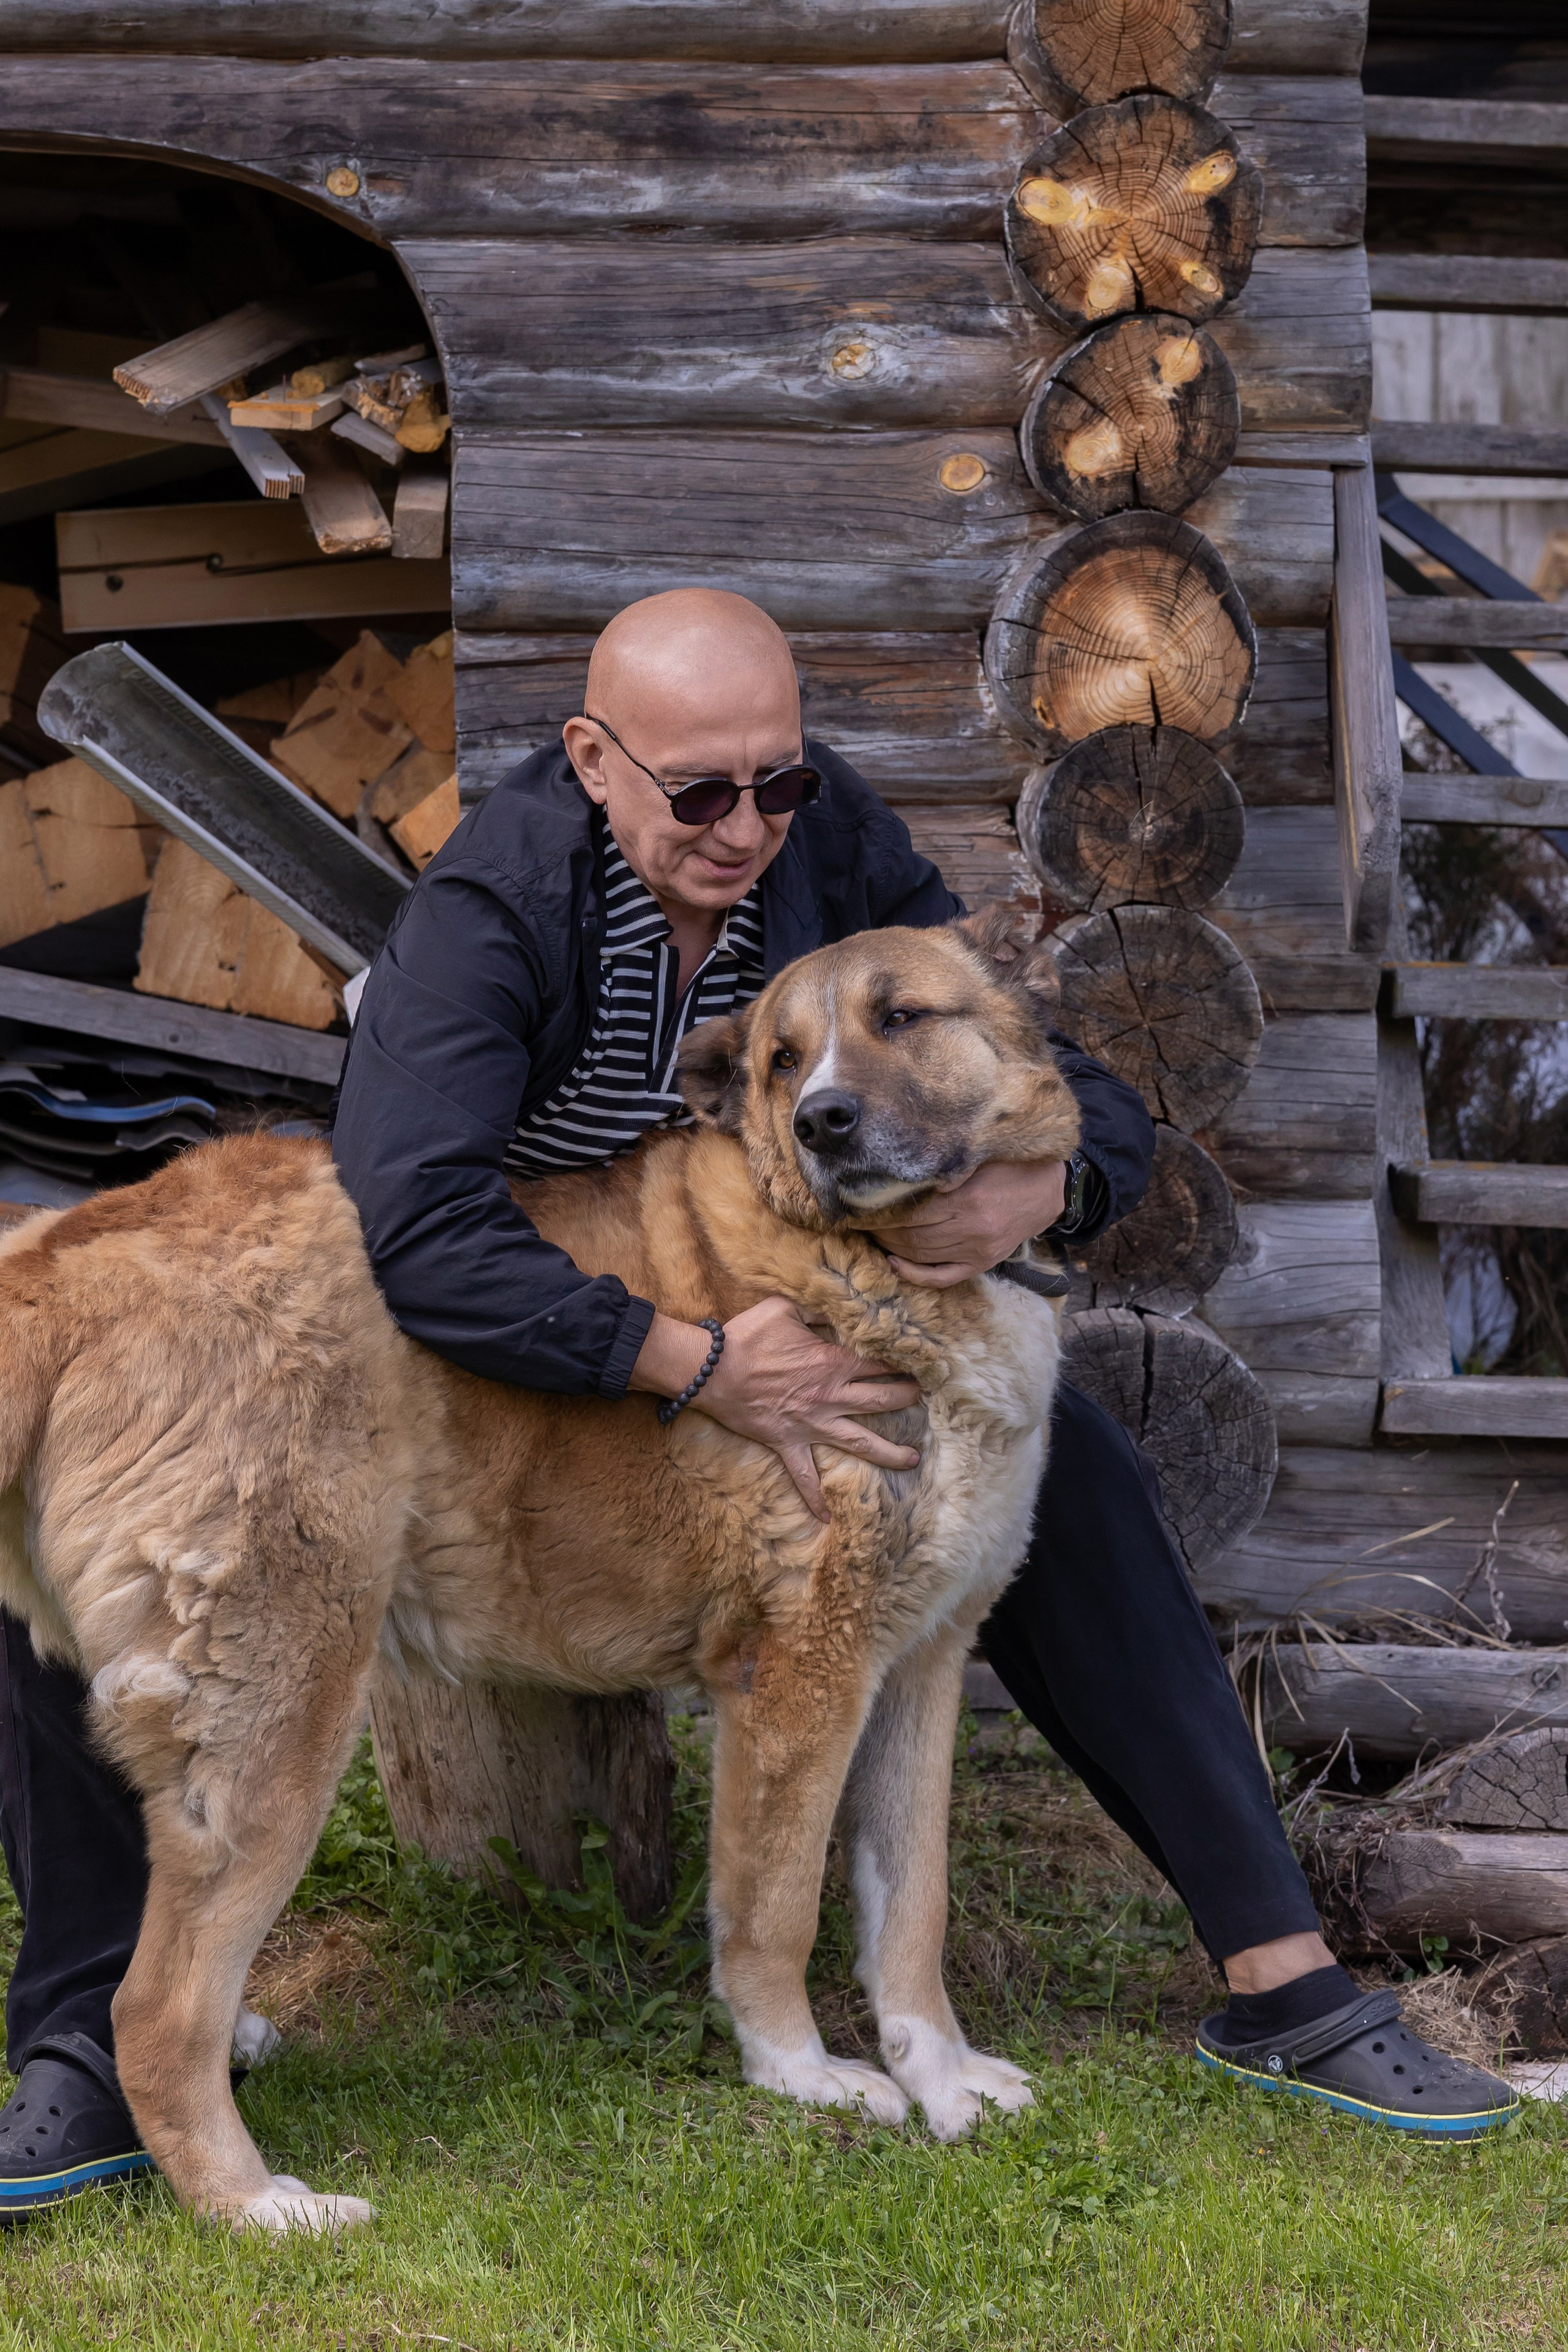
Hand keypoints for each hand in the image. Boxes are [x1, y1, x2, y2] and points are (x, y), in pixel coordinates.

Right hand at [630, 1297, 921, 1521]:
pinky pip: (804, 1475)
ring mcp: (812, 1424)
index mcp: (833, 1362)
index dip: (900, 1360)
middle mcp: (830, 1396)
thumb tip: (837, 1311)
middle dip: (906, 1398)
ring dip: (888, 1452)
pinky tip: (826, 1517)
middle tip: (923, 1398)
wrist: (712, 1370)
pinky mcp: (787, 1443)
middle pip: (880, 1401)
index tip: (918, 1361)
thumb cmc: (747, 1336)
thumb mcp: (785, 1308)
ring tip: (912, 1460)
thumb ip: (817, 1310)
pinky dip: (814, 1497)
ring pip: (860, 1441)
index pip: (878, 1362)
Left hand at [867, 1160, 1067, 1289]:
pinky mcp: (983, 1263)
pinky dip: (915, 1274)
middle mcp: (972, 1228)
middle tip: (857, 1219)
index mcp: (968, 1198)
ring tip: (870, 1235)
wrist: (1051, 1189)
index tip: (858, 1203)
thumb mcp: (981, 1153)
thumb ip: (949, 1163)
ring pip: (922, 1254)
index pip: (911, 1211)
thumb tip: (908, 1171)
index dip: (881, 1209)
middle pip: (911, 1234)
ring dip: (890, 1247)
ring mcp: (977, 1250)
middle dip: (880, 1228)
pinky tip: (894, 1264)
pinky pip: (943, 1276)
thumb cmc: (1011, 1164)